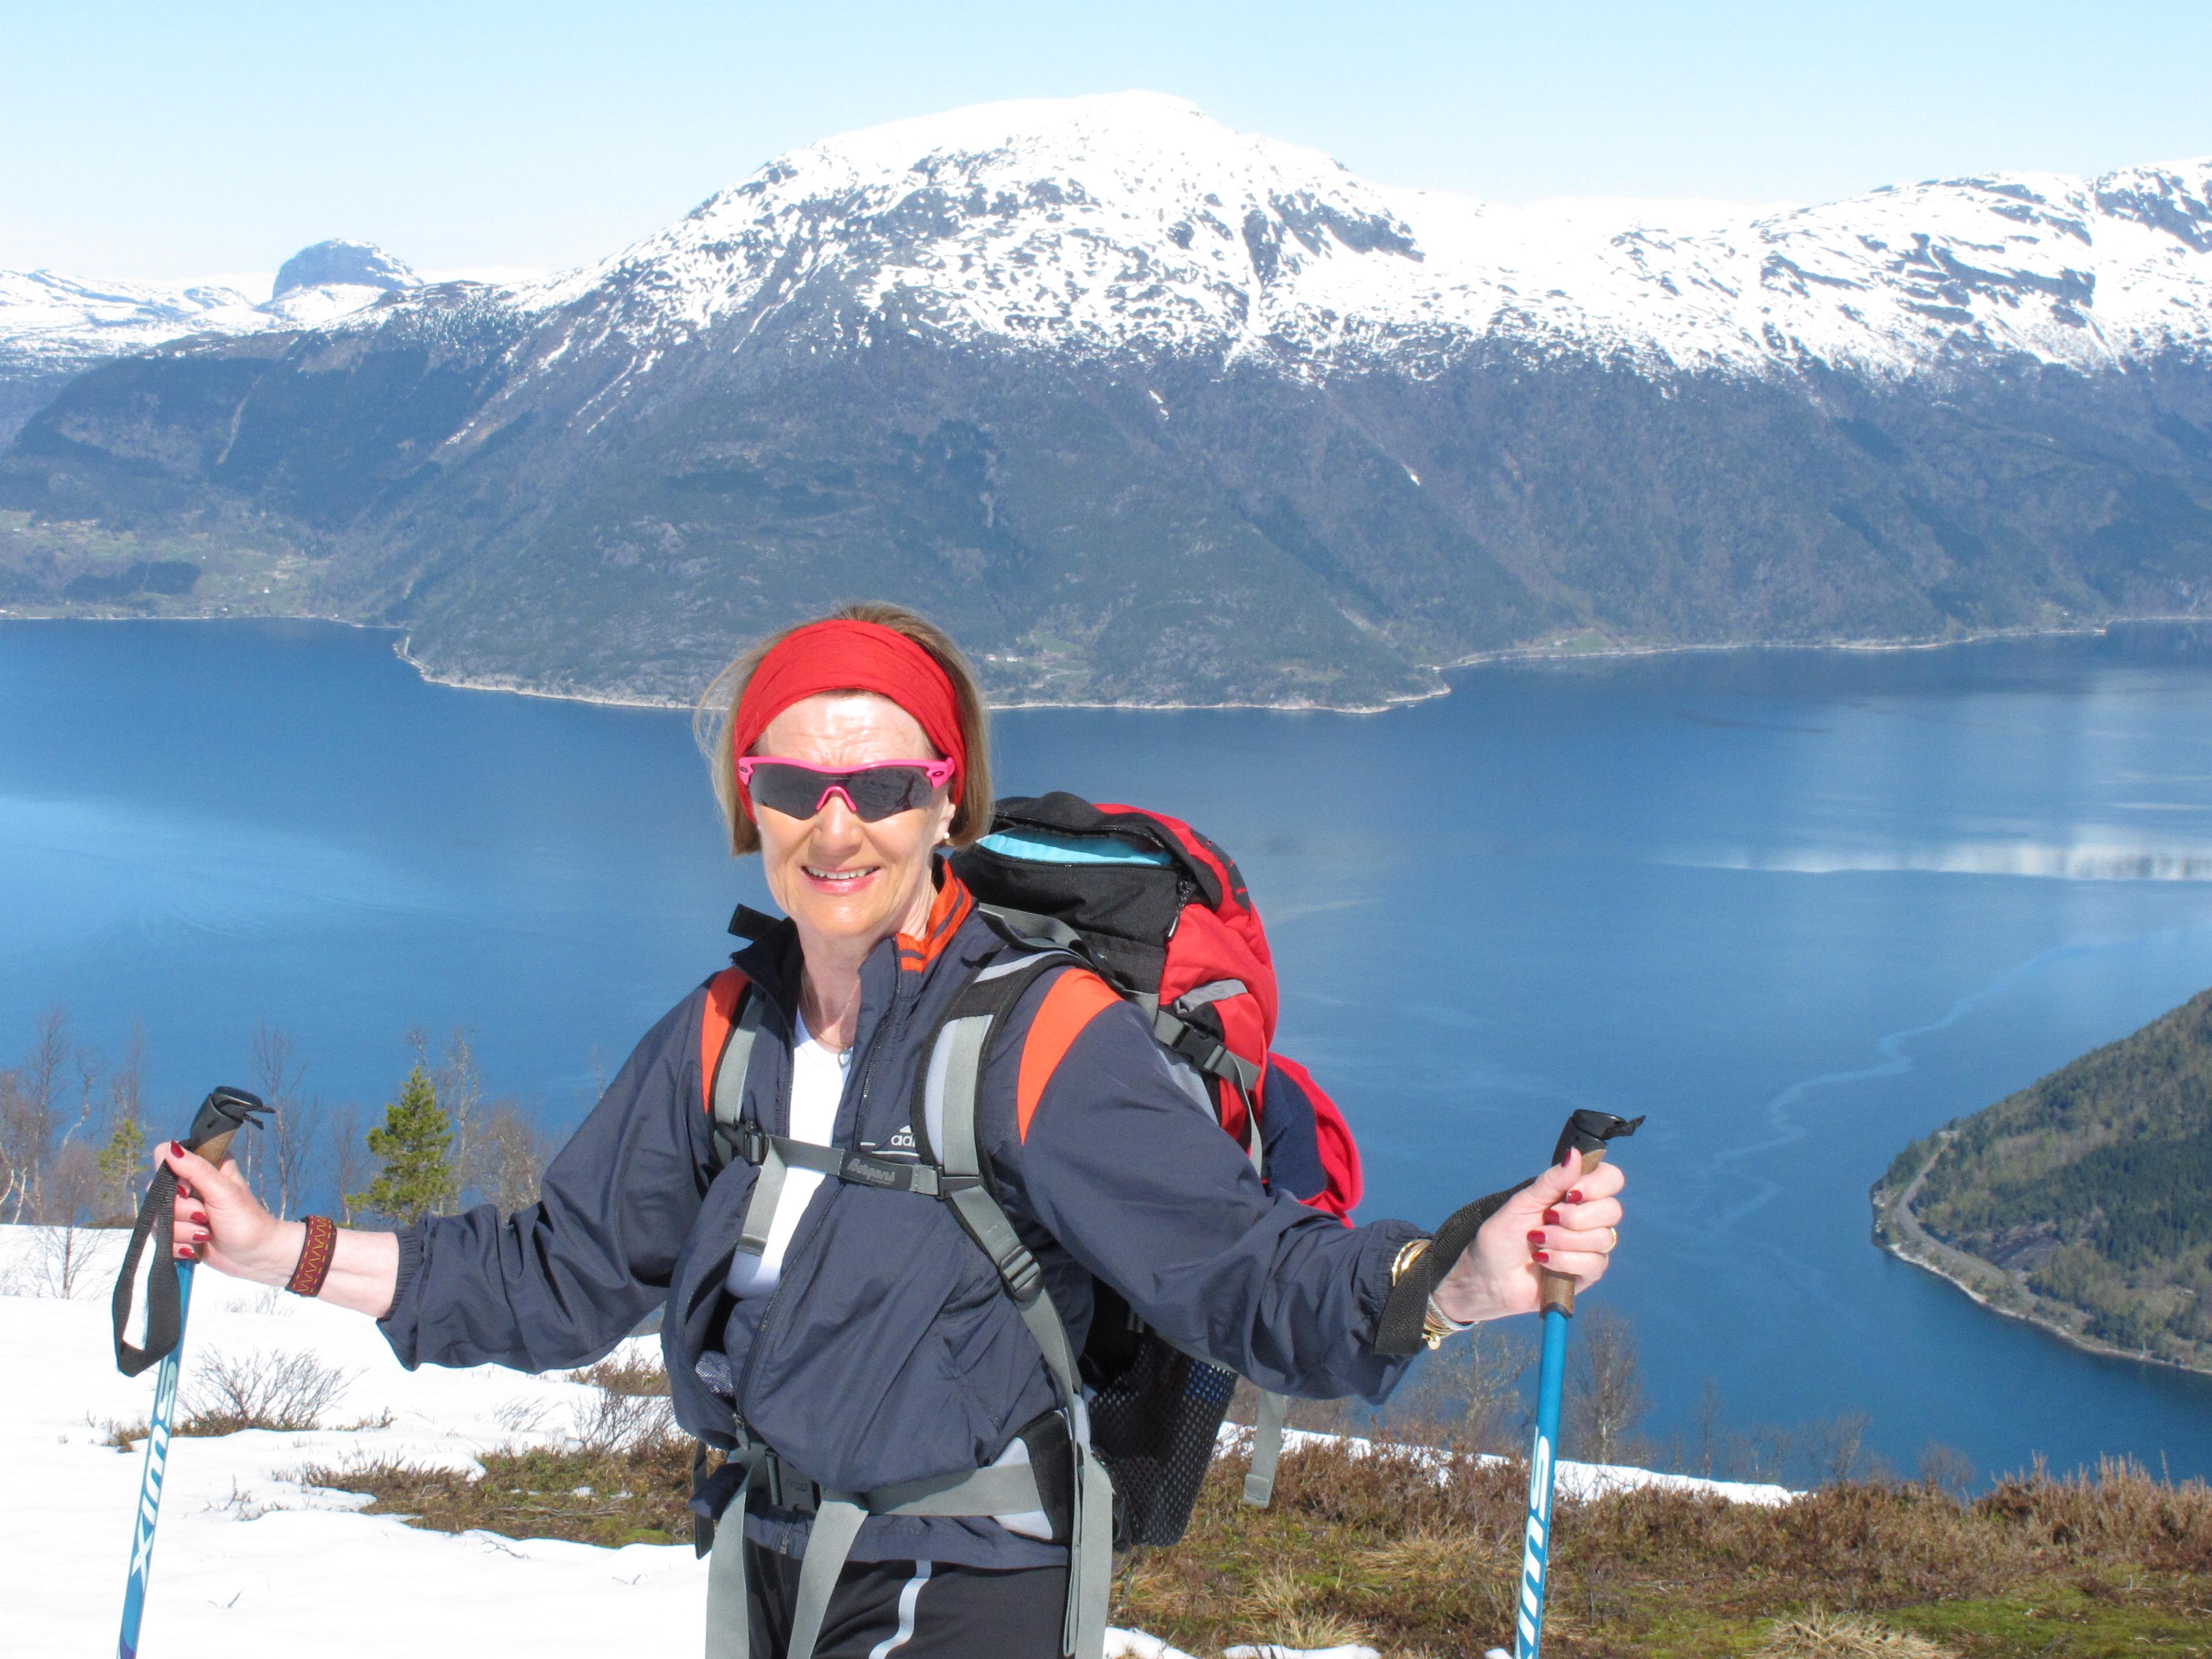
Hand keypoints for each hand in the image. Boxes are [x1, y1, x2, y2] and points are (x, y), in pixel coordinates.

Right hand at [160, 1141, 302, 1286]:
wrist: (255, 1256)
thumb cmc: (246, 1220)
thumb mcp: (223, 1191)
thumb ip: (196, 1169)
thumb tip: (170, 1148)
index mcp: (204, 1166)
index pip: (166, 1157)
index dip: (172, 1176)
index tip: (189, 1190)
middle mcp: (189, 1185)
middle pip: (158, 1191)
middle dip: (182, 1211)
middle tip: (205, 1216)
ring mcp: (182, 1210)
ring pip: (158, 1217)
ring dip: (182, 1231)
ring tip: (206, 1233)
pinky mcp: (177, 1232)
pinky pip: (160, 1237)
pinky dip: (178, 1245)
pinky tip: (195, 1247)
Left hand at [1429, 1148, 1625, 1324]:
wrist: (1486, 1277)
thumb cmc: (1500, 1238)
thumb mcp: (1521, 1204)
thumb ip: (1551, 1182)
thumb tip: (1575, 1153)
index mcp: (1573, 1195)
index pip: (1610, 1179)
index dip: (1598, 1184)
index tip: (1571, 1193)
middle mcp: (1586, 1219)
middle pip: (1613, 1209)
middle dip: (1577, 1217)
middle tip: (1548, 1219)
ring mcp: (1589, 1247)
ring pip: (1604, 1238)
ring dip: (1565, 1240)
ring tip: (1538, 1241)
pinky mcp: (1587, 1274)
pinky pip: (1595, 1263)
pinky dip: (1565, 1260)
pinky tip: (1543, 1260)